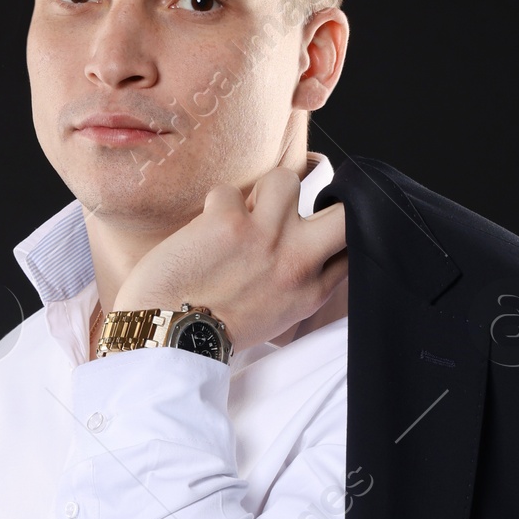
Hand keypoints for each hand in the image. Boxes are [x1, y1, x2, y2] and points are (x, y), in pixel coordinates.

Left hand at [107, 167, 346, 352]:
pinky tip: (203, 233)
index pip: (351, 250)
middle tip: (290, 213)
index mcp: (309, 292)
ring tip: (243, 214)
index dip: (339, 234)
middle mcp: (297, 263)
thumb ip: (298, 285)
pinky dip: (214, 207)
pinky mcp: (229, 222)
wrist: (167, 338)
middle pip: (344, 214)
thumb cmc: (214, 330)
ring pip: (285, 179)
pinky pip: (228, 191)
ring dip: (262, 191)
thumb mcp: (276, 318)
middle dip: (325, 201)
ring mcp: (266, 237)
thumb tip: (303, 253)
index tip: (317, 232)